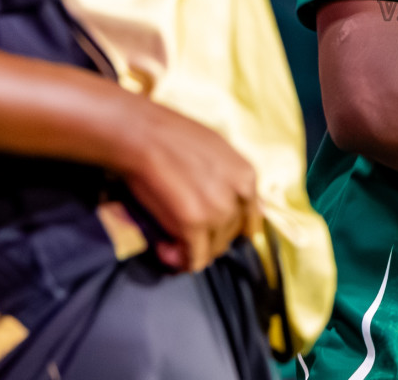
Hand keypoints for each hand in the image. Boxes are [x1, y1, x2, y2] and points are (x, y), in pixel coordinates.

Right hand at [114, 99, 261, 272]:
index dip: (230, 227)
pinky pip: (194, 260)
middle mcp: (238, 197)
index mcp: (247, 178)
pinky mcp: (193, 225)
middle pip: (230, 235)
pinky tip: (164, 249)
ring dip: (191, 250)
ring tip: (169, 240)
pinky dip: (180, 262)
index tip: (210, 228)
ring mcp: (218, 213)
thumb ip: (235, 180)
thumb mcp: (219, 151)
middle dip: (208, 238)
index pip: (251, 219)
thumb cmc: (174, 139)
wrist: (143, 135)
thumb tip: (254, 207)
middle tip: (182, 232)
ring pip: (213, 250)